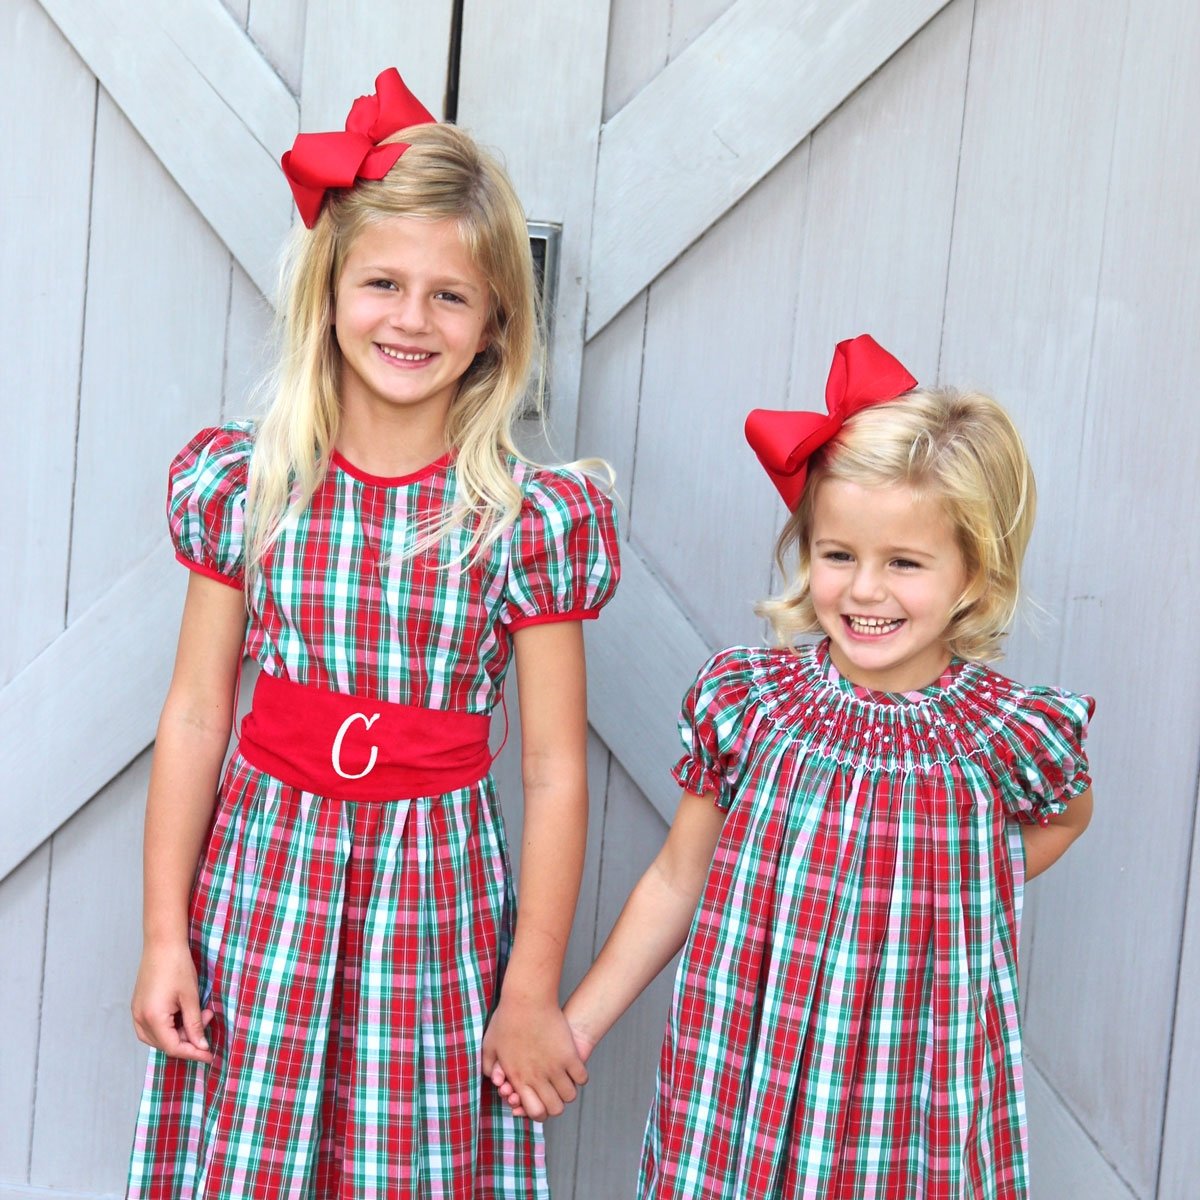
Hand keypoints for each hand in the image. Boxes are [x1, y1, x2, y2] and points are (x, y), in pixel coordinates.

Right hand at [130, 940, 213, 1062]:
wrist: (162, 943)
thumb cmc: (177, 966)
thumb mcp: (190, 997)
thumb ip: (195, 1024)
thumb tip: (201, 1046)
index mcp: (152, 1018)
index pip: (173, 1047)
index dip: (193, 1053)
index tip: (210, 1055)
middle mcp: (140, 1019)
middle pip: (165, 1044)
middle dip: (189, 1039)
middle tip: (208, 1020)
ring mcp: (137, 1013)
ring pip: (159, 1037)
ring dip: (181, 1032)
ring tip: (199, 1013)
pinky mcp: (139, 1006)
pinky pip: (154, 1027)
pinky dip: (171, 1025)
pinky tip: (185, 1013)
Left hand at [492, 1014, 595, 1117]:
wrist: (527, 997)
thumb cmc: (508, 1017)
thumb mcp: (490, 1044)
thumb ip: (490, 1066)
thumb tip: (495, 1079)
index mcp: (518, 1078)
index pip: (533, 1111)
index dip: (538, 1111)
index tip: (539, 1100)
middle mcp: (537, 1077)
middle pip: (554, 1109)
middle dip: (554, 1104)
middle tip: (553, 1092)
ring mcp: (555, 1067)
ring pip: (569, 1096)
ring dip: (567, 1091)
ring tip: (563, 1080)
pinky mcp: (569, 1054)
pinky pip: (581, 1078)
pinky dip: (579, 1076)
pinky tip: (573, 1068)